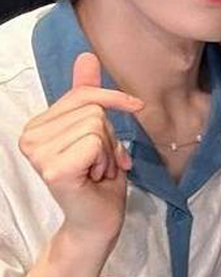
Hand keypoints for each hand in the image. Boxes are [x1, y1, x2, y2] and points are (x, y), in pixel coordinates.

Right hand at [17, 53, 141, 243]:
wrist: (98, 221)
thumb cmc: (99, 179)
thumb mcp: (99, 130)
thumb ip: (87, 95)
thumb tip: (86, 55)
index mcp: (38, 125)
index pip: (82, 94)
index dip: (114, 99)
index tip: (135, 107)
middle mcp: (30, 137)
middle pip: (93, 110)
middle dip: (110, 136)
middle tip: (101, 162)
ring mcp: (37, 153)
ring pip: (96, 125)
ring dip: (108, 150)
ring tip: (96, 170)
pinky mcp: (52, 169)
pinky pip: (94, 142)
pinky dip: (105, 159)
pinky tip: (94, 177)